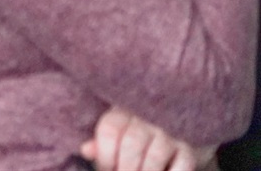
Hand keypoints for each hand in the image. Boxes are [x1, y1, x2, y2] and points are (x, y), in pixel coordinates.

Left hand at [82, 106, 204, 170]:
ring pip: (155, 157)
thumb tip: (85, 150)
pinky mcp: (191, 147)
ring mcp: (171, 131)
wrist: (181, 120)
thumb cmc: (138, 130)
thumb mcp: (119, 130)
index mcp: (123, 110)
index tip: (106, 168)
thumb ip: (102, 141)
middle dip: (125, 168)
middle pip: (132, 144)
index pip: (109, 130)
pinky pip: (182, 166)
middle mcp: (148, 117)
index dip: (104, 155)